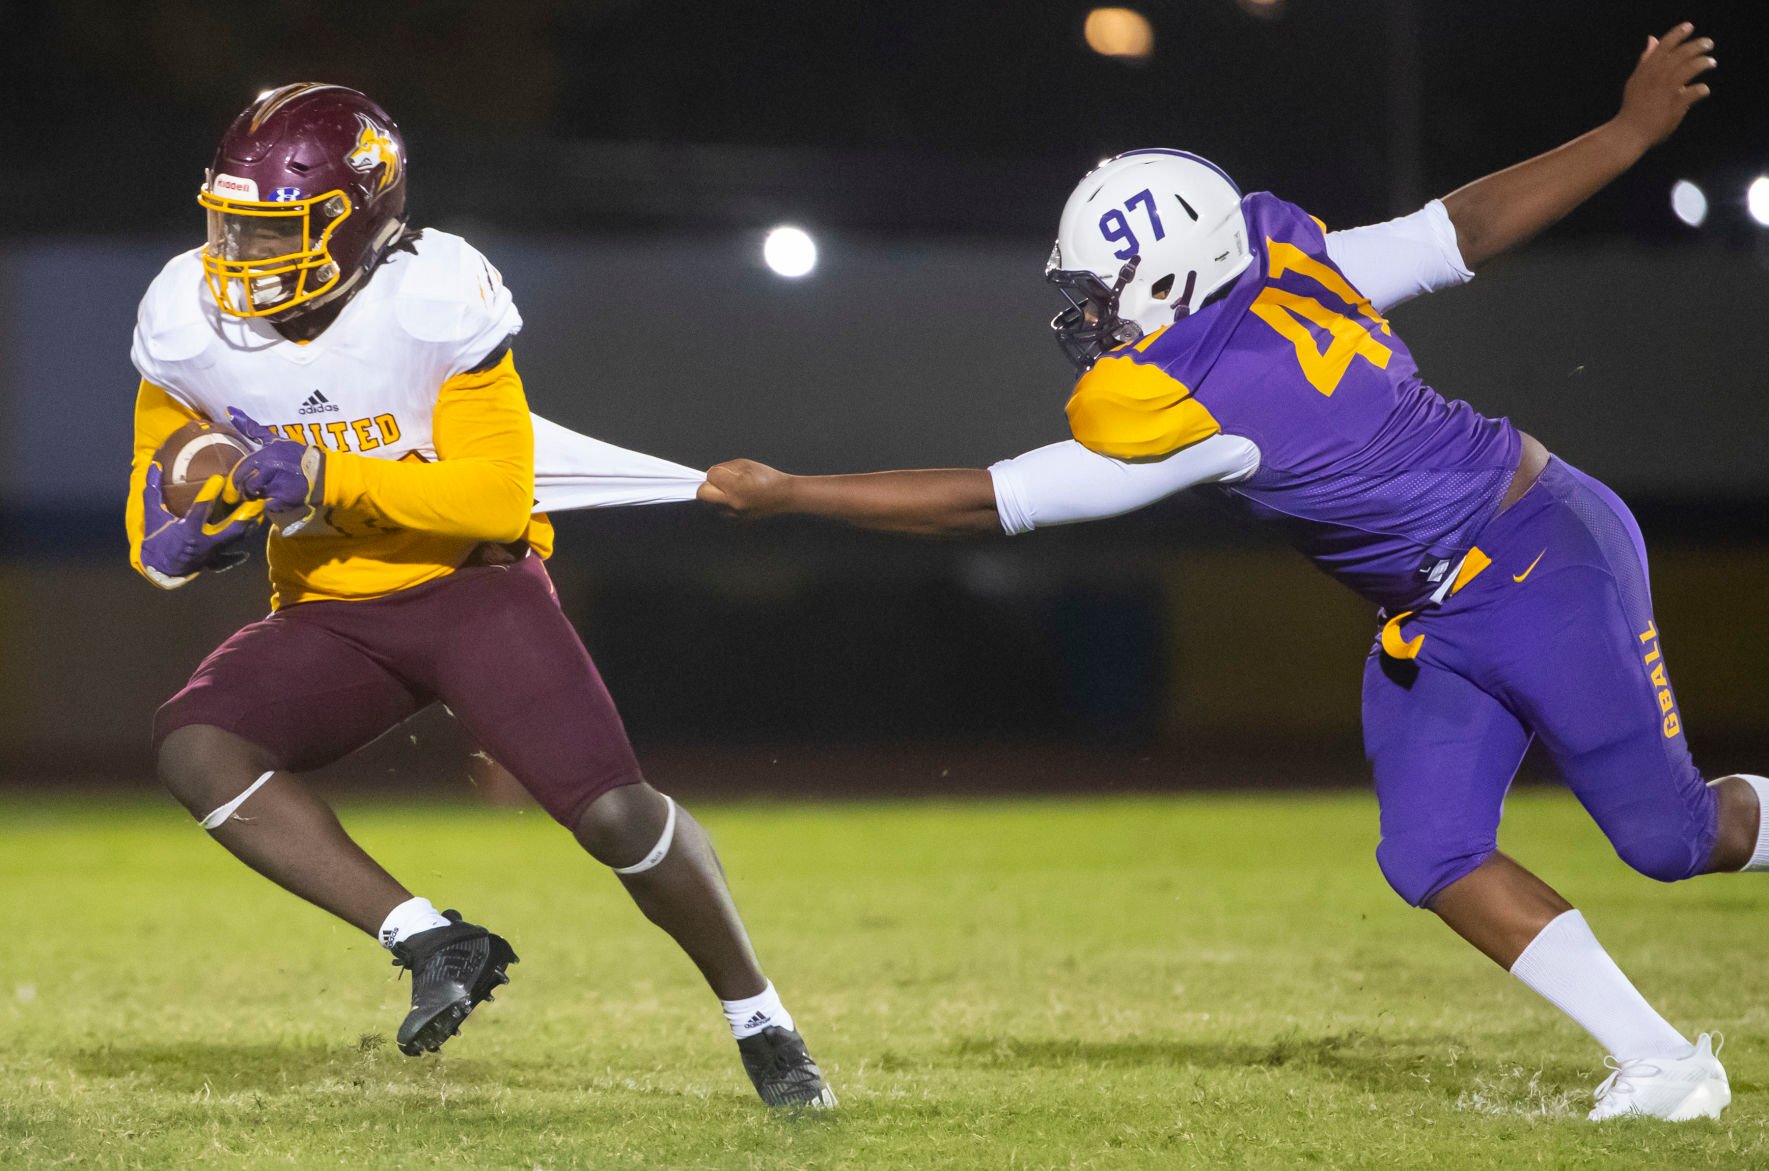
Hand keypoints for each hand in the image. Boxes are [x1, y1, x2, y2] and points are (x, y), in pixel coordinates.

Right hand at [139, 464, 268, 586]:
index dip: (209, 493)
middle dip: (245, 515)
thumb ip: (153, 491)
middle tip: (257, 500)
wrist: (156, 569)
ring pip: (236, 540)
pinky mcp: (214, 561)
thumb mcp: (152, 515)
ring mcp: (212, 552)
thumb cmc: (154, 540)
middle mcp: (204, 541)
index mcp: (188, 529)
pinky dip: (237, 555)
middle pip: (231, 529)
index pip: (200, 509)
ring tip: (260, 512)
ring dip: (248, 527)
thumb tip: (154, 464)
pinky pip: (229, 558)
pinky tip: (246, 550)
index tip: (219, 477)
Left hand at [225, 407, 324, 522]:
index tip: (242, 481)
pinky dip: (272, 505)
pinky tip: (280, 499)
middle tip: (257, 488)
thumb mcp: (274, 440)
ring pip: (256, 496)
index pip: (240, 470)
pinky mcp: (283, 500)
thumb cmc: (296, 456)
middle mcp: (269, 469)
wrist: (323, 474)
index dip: (239, 478)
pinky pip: (267, 506)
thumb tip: (229, 410)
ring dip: (261, 496)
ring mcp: (276, 486)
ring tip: (272, 490)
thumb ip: (252, 428)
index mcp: (264, 455)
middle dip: (248, 489)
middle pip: (245, 485)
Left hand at [698, 459, 794, 516]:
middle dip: (707, 486)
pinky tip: (738, 499)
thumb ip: (725, 468)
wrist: (785, 496)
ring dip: (716, 496)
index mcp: (735, 487)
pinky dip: (725, 505)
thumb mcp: (746, 465)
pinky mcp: (738, 521)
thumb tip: (712, 473)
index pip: (710, 476)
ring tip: (732, 491)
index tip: (721, 472)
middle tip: (718, 483)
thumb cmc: (769, 479)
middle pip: (702, 494)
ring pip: (711, 504)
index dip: (715, 472)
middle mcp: (732, 503)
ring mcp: (735, 514)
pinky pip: (722, 511)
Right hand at [1612, 23, 1714, 151]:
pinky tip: (1702, 91)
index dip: (1678, 33)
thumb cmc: (1634, 106)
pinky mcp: (1676, 105)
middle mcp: (1657, 77)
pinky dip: (1702, 90)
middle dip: (1698, 45)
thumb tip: (1652, 39)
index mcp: (1647, 70)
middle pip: (1682, 53)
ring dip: (1704, 62)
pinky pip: (1696, 91)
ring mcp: (1667, 91)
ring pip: (1691, 68)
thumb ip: (1646, 59)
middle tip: (1708, 44)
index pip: (1664, 45)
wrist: (1630, 133)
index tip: (1689, 27)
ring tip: (1710, 63)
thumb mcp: (1636, 79)